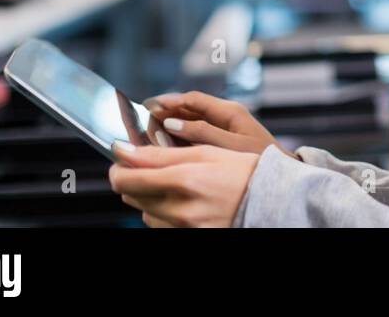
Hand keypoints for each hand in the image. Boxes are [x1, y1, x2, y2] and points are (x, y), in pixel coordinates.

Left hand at [109, 140, 259, 226]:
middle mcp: (180, 209)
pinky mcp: (187, 237)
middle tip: (155, 167)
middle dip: (136, 179)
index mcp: (184, 180)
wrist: (269, 201)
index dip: (118, 167)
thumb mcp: (205, 152)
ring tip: (178, 185)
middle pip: (131, 195)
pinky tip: (185, 201)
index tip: (123, 157)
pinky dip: (164, 212)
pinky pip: (160, 225)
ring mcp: (183, 227)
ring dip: (151, 196)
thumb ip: (160, 153)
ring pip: (144, 212)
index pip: (126, 179)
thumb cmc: (241, 171)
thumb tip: (123, 150)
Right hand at [142, 91, 291, 157]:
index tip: (148, 106)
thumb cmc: (260, 159)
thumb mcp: (230, 145)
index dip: (170, 100)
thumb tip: (172, 122)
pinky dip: (179, 139)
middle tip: (144, 124)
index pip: (193, 99)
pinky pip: (194, 136)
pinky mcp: (221, 142)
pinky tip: (167, 149)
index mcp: (229, 111)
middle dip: (166, 114)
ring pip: (189, 122)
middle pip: (189, 109)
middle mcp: (225, 116)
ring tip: (150, 136)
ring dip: (170, 127)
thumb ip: (202, 133)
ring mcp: (223, 129)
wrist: (279, 177)